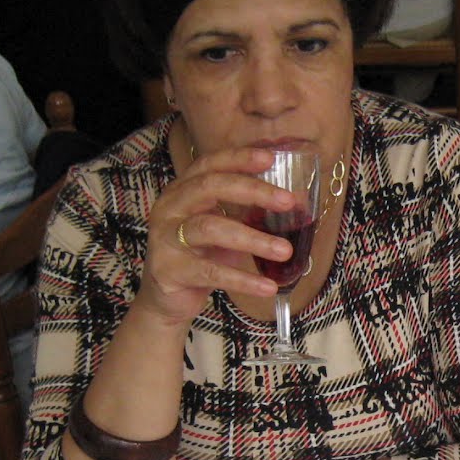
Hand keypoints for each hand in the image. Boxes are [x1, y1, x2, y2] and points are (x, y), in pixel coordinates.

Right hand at [138, 144, 298, 325]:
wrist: (166, 299)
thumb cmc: (199, 257)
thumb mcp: (221, 228)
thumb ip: (244, 212)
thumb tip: (293, 204)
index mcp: (181, 191)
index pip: (209, 165)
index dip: (237, 159)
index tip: (269, 159)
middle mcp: (169, 208)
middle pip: (210, 187)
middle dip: (253, 191)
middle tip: (287, 202)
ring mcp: (166, 238)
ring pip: (211, 228)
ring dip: (253, 239)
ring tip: (285, 251)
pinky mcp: (169, 269)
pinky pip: (211, 272)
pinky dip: (242, 279)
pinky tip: (267, 286)